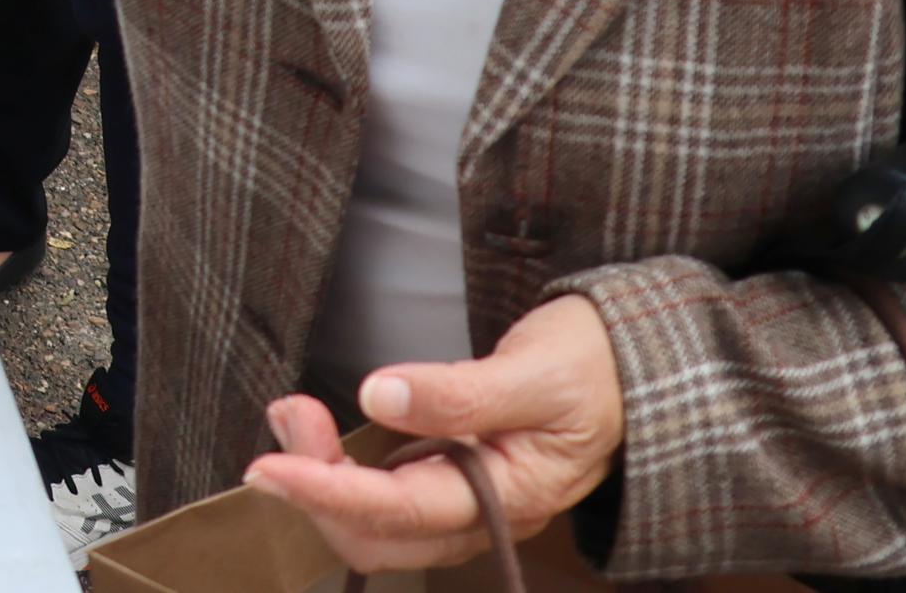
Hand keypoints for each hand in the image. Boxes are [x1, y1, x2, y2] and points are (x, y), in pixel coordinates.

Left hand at [247, 297, 625, 574]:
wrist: (637, 371)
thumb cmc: (595, 368)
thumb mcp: (536, 372)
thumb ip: (461, 391)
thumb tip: (380, 395)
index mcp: (508, 495)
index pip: (399, 511)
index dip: (325, 493)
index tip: (267, 466)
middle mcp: (484, 514)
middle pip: (376, 536)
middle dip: (315, 487)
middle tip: (287, 413)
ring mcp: (469, 505)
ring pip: (375, 525)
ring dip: (321, 478)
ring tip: (293, 413)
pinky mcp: (456, 484)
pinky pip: (386, 502)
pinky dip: (339, 471)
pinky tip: (319, 430)